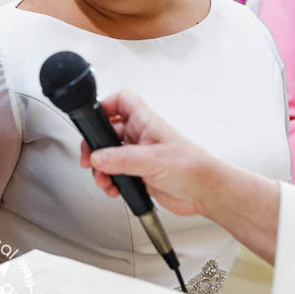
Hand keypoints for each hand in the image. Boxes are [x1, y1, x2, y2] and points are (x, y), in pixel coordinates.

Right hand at [77, 89, 215, 217]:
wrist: (204, 193)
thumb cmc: (191, 167)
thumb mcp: (151, 160)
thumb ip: (121, 159)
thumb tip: (97, 157)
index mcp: (145, 122)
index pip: (122, 101)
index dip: (106, 104)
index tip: (93, 119)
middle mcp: (140, 135)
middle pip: (107, 131)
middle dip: (95, 146)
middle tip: (90, 158)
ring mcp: (138, 155)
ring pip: (108, 155)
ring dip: (101, 168)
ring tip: (104, 179)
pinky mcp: (138, 173)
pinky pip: (115, 173)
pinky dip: (110, 181)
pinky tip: (114, 188)